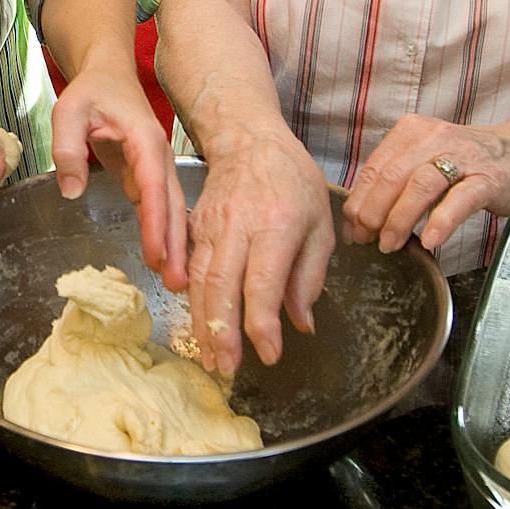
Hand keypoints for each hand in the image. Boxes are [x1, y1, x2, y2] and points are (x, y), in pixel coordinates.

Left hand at [48, 62, 184, 282]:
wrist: (109, 74)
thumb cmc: (91, 90)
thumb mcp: (69, 111)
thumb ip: (68, 148)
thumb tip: (72, 190)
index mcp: (144, 139)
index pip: (152, 186)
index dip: (156, 222)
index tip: (157, 254)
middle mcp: (158, 156)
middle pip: (170, 205)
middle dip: (176, 244)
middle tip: (177, 284)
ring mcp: (156, 167)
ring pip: (169, 210)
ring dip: (174, 244)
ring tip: (176, 281)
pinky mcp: (148, 176)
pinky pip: (158, 208)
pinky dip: (164, 233)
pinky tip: (166, 259)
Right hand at [185, 135, 332, 373]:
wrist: (247, 139)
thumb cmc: (292, 181)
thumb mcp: (320, 224)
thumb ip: (310, 276)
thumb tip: (301, 323)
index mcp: (277, 224)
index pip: (263, 282)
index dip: (263, 323)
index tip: (269, 355)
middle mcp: (238, 226)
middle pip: (221, 284)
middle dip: (222, 332)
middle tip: (228, 369)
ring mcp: (209, 226)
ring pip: (199, 281)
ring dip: (202, 323)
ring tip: (210, 358)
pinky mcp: (193, 228)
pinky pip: (189, 270)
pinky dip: (191, 303)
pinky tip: (198, 327)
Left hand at [341, 113, 509, 254]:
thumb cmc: (470, 163)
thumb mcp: (427, 161)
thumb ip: (398, 181)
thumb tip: (361, 217)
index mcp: (412, 131)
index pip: (374, 168)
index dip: (358, 202)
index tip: (351, 229)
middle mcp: (434, 138)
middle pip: (391, 176)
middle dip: (372, 213)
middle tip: (365, 240)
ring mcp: (463, 156)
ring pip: (420, 185)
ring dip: (399, 219)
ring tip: (389, 245)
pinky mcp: (489, 177)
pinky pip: (460, 200)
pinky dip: (440, 221)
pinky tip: (428, 241)